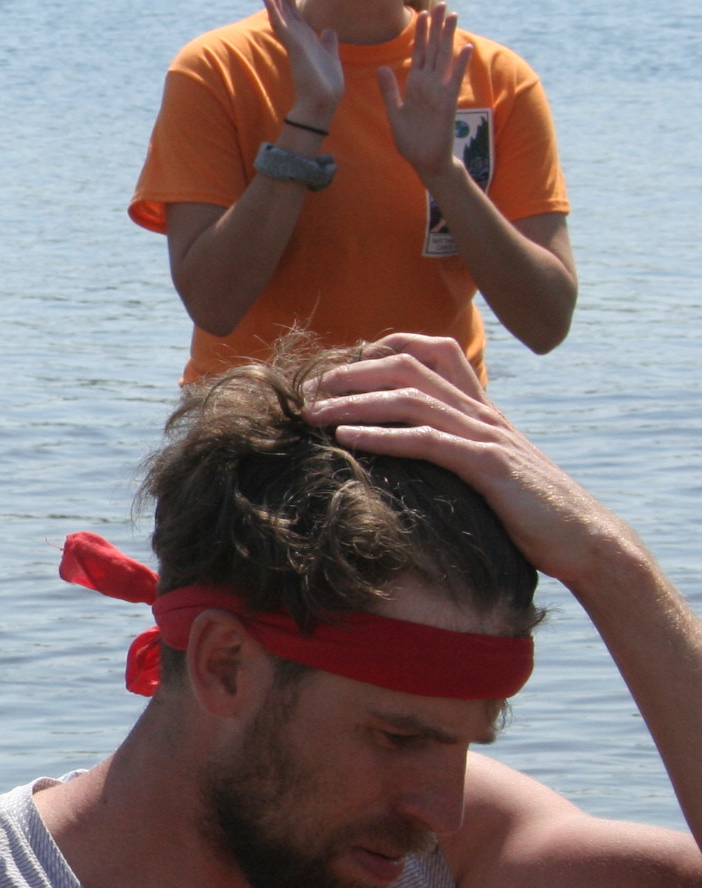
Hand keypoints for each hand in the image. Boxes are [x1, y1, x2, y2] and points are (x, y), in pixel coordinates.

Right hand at [260, 0, 341, 122]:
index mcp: (305, 36)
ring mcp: (292, 39)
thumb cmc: (327, 84)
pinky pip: (280, 22)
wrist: (323, 100)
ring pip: (280, 9)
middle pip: (284, 4)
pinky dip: (272, 8)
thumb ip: (329, 42)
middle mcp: (296, 35)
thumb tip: (329, 30)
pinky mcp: (292, 44)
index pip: (294, 9)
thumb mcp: (332, 56)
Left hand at [303, 334, 633, 591]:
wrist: (583, 539)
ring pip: (412, 399)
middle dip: (352, 374)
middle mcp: (481, 412)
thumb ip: (453, 448)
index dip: (382, 348)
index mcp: (479, 408)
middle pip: (409, 368)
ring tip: (311, 414)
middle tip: (305, 391)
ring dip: (355, 403)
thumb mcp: (485, 470)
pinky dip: (383, 436)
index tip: (336, 369)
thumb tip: (405, 449)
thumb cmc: (527, 512)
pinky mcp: (490, 466)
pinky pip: (429, 442)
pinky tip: (346, 438)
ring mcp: (487, 435)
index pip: (432, 350)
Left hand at [380, 4, 475, 183]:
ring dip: (448, 36)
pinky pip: (454, 79)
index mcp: (416, 84)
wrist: (424, 160)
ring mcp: (439, 91)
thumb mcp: (395, 111)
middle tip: (440, 3)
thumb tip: (382, 69)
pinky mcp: (447, 102)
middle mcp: (429, 83)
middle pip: (433, 49)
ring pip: (444, 57)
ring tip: (452, 15)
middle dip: (436, 26)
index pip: (419, 53)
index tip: (421, 12)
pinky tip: (464, 46)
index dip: (420, 33)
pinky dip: (459, 63)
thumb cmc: (411, 139)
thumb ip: (389, 90)